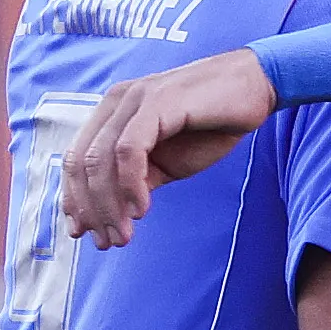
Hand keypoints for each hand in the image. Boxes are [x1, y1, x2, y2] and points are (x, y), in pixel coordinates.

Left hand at [62, 50, 278, 245]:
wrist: (256, 88)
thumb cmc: (213, 122)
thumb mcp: (167, 160)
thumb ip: (137, 179)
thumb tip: (111, 211)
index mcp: (113, 112)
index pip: (76, 158)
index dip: (75, 199)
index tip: (83, 232)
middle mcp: (117, 102)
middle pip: (82, 163)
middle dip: (90, 209)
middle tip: (108, 241)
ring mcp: (135, 100)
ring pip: (100, 160)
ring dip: (108, 205)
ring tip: (124, 234)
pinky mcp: (156, 102)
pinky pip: (129, 150)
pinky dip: (129, 184)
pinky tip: (142, 208)